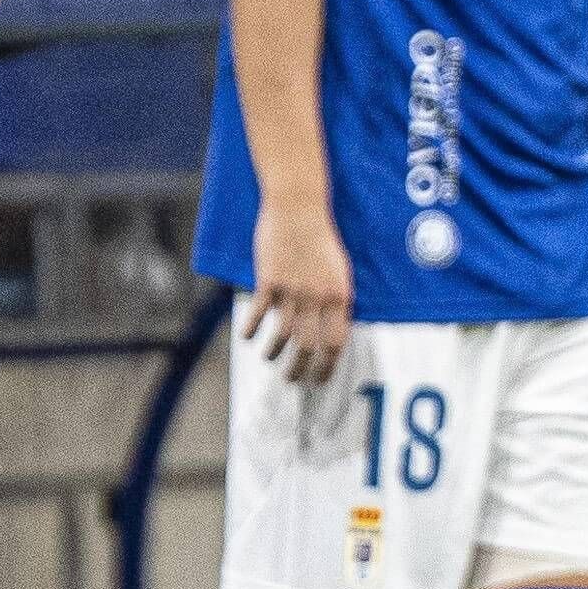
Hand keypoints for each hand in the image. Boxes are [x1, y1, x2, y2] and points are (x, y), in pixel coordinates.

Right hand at [242, 202, 353, 384]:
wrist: (299, 209)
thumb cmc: (321, 238)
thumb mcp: (339, 269)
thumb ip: (336, 298)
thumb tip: (333, 327)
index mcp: (339, 295)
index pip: (337, 341)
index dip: (328, 365)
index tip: (321, 378)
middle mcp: (317, 297)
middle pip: (309, 345)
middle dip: (300, 368)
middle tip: (293, 379)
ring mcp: (293, 289)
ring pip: (283, 334)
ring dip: (275, 352)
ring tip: (270, 359)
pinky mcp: (269, 280)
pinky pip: (259, 312)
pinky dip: (251, 329)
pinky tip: (248, 337)